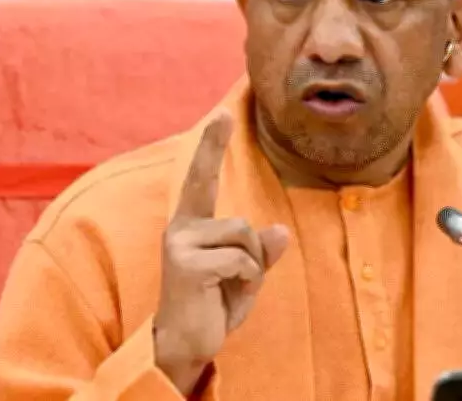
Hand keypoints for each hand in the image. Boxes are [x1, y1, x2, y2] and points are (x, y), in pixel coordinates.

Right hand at [153, 112, 289, 395]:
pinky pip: (243, 261)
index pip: (201, 179)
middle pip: (244, 223)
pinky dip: (246, 282)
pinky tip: (223, 299)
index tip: (222, 115)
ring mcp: (180, 245)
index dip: (212, 146)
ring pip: (246, 239)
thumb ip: (259, 252)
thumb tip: (280, 230)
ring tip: (226, 290)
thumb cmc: (211, 307)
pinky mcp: (186, 264)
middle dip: (249, 250)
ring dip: (250, 270)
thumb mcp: (242, 276)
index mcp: (191, 225)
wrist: (184, 346)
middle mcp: (180, 229)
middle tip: (227, 240)